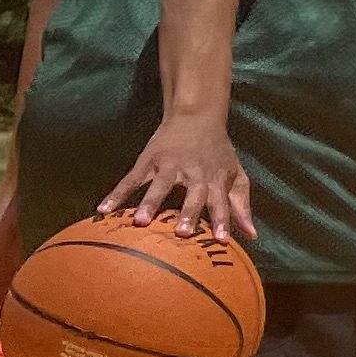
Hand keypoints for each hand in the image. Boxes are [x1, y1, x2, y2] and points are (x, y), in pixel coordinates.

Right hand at [105, 117, 255, 242]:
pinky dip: (117, 193)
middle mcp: (194, 172)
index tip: (221, 241)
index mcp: (216, 178)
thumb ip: (241, 205)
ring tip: (140, 222)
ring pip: (159, 185)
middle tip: (182, 234)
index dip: (222, 220)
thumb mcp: (235, 175)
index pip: (221, 202)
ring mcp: (169, 165)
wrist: (196, 116)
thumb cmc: (218, 152)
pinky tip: (104, 209)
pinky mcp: (148, 160)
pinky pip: (131, 179)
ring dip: (150, 203)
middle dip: (188, 212)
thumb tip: (251, 235)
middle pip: (192, 194)